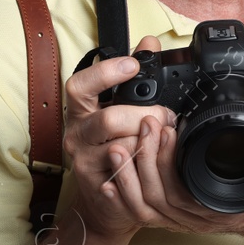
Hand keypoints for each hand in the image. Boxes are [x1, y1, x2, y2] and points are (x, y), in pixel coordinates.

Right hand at [62, 34, 176, 238]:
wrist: (106, 202)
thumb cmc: (114, 149)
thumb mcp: (121, 109)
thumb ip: (134, 78)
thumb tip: (149, 42)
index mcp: (81, 110)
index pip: (80, 85)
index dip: (106, 73)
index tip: (133, 65)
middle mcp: (76, 133)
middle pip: (110, 119)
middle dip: (146, 116)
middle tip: (166, 117)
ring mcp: (83, 160)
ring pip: (122, 145)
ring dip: (149, 141)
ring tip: (164, 139)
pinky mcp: (96, 183)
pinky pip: (127, 170)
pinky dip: (146, 163)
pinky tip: (155, 159)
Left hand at [112, 95, 243, 235]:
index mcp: (216, 205)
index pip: (181, 189)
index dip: (167, 161)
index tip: (166, 129)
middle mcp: (194, 217)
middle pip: (155, 196)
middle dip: (143, 160)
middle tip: (144, 125)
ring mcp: (180, 219)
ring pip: (142, 207)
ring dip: (127, 178)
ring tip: (118, 147)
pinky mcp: (170, 214)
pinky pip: (140, 212)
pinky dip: (123, 196)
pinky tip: (109, 178)